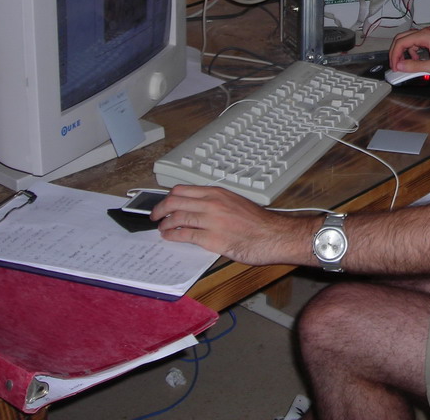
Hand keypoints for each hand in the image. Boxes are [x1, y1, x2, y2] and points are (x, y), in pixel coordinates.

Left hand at [152, 185, 310, 265]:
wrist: (274, 235)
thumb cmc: (259, 222)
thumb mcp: (236, 203)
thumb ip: (217, 203)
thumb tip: (199, 208)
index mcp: (218, 192)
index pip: (182, 190)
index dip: (168, 197)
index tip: (163, 203)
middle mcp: (212, 203)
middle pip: (174, 202)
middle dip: (159, 210)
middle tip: (155, 216)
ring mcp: (211, 221)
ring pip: (176, 218)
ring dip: (164, 224)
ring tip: (162, 229)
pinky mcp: (212, 239)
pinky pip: (184, 235)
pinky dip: (172, 236)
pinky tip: (169, 237)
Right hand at [388, 28, 429, 75]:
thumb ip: (415, 66)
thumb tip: (401, 66)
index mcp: (425, 36)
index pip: (401, 42)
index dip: (395, 55)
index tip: (394, 66)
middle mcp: (426, 33)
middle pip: (402, 38)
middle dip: (396, 52)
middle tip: (395, 65)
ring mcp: (429, 36)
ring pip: (408, 40)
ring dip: (404, 52)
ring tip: (405, 64)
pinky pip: (416, 43)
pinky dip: (412, 52)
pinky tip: (416, 61)